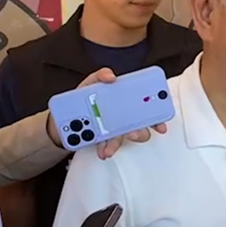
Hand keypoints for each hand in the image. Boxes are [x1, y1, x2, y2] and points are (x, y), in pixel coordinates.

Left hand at [46, 68, 167, 158]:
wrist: (65, 117)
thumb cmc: (82, 97)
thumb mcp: (91, 82)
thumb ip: (101, 76)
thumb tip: (111, 76)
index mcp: (125, 100)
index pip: (146, 108)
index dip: (156, 116)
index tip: (160, 123)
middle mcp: (123, 117)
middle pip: (140, 126)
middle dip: (140, 132)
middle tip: (133, 132)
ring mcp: (114, 130)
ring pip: (123, 138)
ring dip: (118, 143)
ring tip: (109, 146)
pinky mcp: (104, 140)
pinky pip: (108, 146)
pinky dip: (105, 148)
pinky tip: (101, 150)